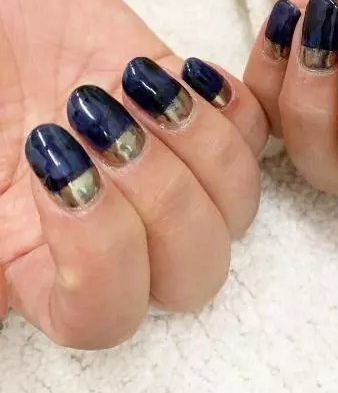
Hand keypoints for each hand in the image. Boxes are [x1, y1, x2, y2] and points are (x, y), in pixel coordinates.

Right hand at [0, 0, 267, 348]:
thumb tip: (8, 297)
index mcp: (44, 261)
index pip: (106, 319)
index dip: (98, 258)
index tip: (57, 165)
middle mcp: (122, 232)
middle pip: (197, 276)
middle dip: (162, 199)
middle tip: (101, 124)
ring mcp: (171, 176)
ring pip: (239, 210)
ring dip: (196, 146)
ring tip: (134, 86)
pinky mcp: (201, 120)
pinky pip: (258, 136)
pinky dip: (230, 106)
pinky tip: (176, 73)